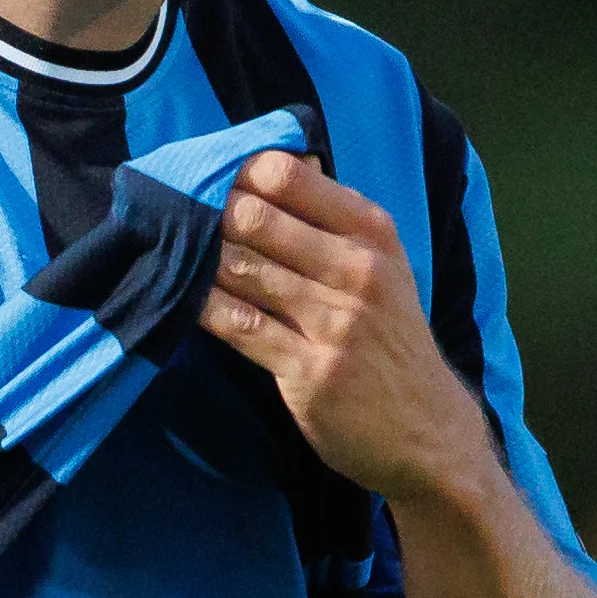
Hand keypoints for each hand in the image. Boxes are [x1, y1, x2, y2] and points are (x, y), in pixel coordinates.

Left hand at [203, 152, 497, 506]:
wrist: (427, 430)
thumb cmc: (390, 339)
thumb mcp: (382, 267)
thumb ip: (331, 222)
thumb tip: (267, 167)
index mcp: (373, 232)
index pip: (289, 174)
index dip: (237, 172)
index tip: (209, 179)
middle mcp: (358, 269)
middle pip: (256, 215)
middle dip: (208, 212)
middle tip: (173, 215)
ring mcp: (335, 321)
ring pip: (241, 267)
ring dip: (198, 258)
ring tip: (168, 251)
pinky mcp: (309, 370)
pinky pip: (238, 324)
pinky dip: (203, 308)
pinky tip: (182, 299)